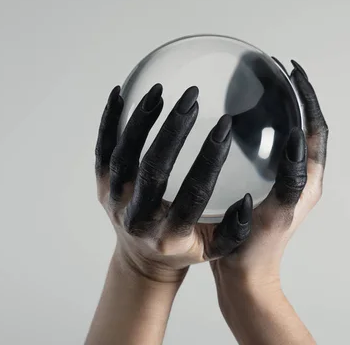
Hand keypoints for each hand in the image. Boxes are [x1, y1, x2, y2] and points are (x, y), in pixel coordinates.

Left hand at [95, 84, 252, 282]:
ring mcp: (116, 200)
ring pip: (124, 156)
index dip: (209, 159)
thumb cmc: (184, 247)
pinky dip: (109, 121)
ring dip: (141, 122)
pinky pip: (103, 150)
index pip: (192, 193)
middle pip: (154, 170)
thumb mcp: (214, 250)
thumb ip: (234, 230)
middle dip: (173, 131)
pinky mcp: (102, 186)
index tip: (224, 126)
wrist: (141, 259)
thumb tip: (247, 199)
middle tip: (191, 99)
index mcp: (170, 234)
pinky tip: (120, 93)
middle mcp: (139, 218)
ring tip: (160, 91)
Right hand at [212, 59, 327, 284]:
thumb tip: (296, 137)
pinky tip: (235, 125)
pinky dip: (258, 130)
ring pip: (284, 137)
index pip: (315, 128)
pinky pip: (265, 150)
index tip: (294, 71)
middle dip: (295, 98)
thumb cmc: (258, 248)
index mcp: (308, 180)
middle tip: (276, 73)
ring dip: (278, 111)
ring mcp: (281, 183)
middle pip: (303, 127)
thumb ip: (290, 177)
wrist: (244, 278)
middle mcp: (299, 178)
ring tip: (259, 90)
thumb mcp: (277, 211)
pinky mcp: (264, 188)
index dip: (308, 97)